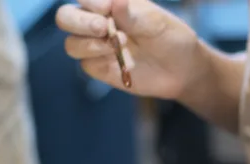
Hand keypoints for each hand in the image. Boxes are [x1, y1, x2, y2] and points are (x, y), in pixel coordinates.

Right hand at [56, 0, 204, 98]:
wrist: (183, 70)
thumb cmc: (171, 38)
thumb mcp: (157, 23)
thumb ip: (134, 15)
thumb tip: (115, 1)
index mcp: (109, 3)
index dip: (90, 1)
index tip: (107, 8)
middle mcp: (97, 21)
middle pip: (66, 18)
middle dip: (79, 22)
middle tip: (103, 27)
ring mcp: (97, 46)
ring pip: (71, 44)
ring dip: (90, 44)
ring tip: (120, 43)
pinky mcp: (101, 68)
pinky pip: (87, 65)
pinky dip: (100, 61)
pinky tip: (121, 61)